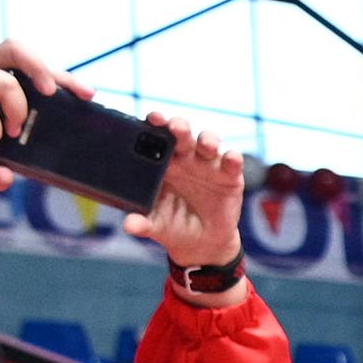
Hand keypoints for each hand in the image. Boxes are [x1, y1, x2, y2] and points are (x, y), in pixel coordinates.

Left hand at [128, 109, 246, 270]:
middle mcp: (185, 158)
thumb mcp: (156, 225)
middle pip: (182, 134)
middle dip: (179, 126)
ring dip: (208, 140)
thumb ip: (142, 223)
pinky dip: (233, 159)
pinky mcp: (230, 177)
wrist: (202, 243)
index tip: (152, 118)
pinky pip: (232, 163)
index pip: (156, 137)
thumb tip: (129, 226)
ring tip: (206, 145)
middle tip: (175, 127)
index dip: (155, 125)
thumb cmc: (173, 226)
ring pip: (208, 143)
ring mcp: (208, 165)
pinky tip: (231, 159)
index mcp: (161, 163)